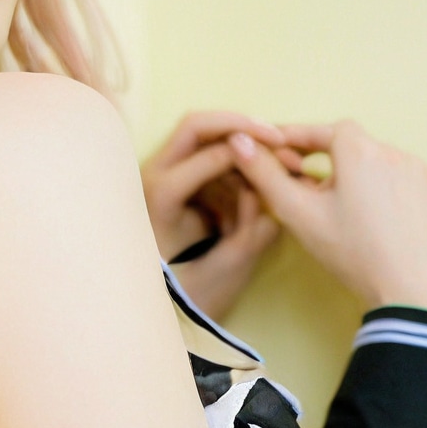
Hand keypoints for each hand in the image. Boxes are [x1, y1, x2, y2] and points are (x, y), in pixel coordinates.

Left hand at [140, 110, 293, 317]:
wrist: (146, 302)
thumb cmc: (183, 292)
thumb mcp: (224, 266)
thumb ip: (252, 232)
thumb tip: (273, 194)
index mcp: (161, 196)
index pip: (206, 151)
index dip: (246, 143)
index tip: (280, 147)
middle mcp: (152, 176)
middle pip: (196, 125)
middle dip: (240, 125)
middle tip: (277, 135)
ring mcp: (156, 174)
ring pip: (202, 138)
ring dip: (239, 148)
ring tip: (273, 161)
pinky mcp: (167, 179)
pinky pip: (203, 157)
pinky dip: (231, 165)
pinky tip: (253, 181)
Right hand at [228, 120, 426, 318]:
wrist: (423, 299)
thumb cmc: (359, 258)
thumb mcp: (302, 219)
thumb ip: (268, 177)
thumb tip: (240, 144)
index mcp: (360, 152)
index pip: (327, 131)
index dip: (304, 139)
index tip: (288, 152)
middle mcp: (399, 154)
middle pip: (360, 153)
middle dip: (339, 170)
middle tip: (322, 202)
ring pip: (390, 174)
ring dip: (373, 188)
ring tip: (363, 226)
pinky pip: (420, 193)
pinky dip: (404, 205)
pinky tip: (396, 235)